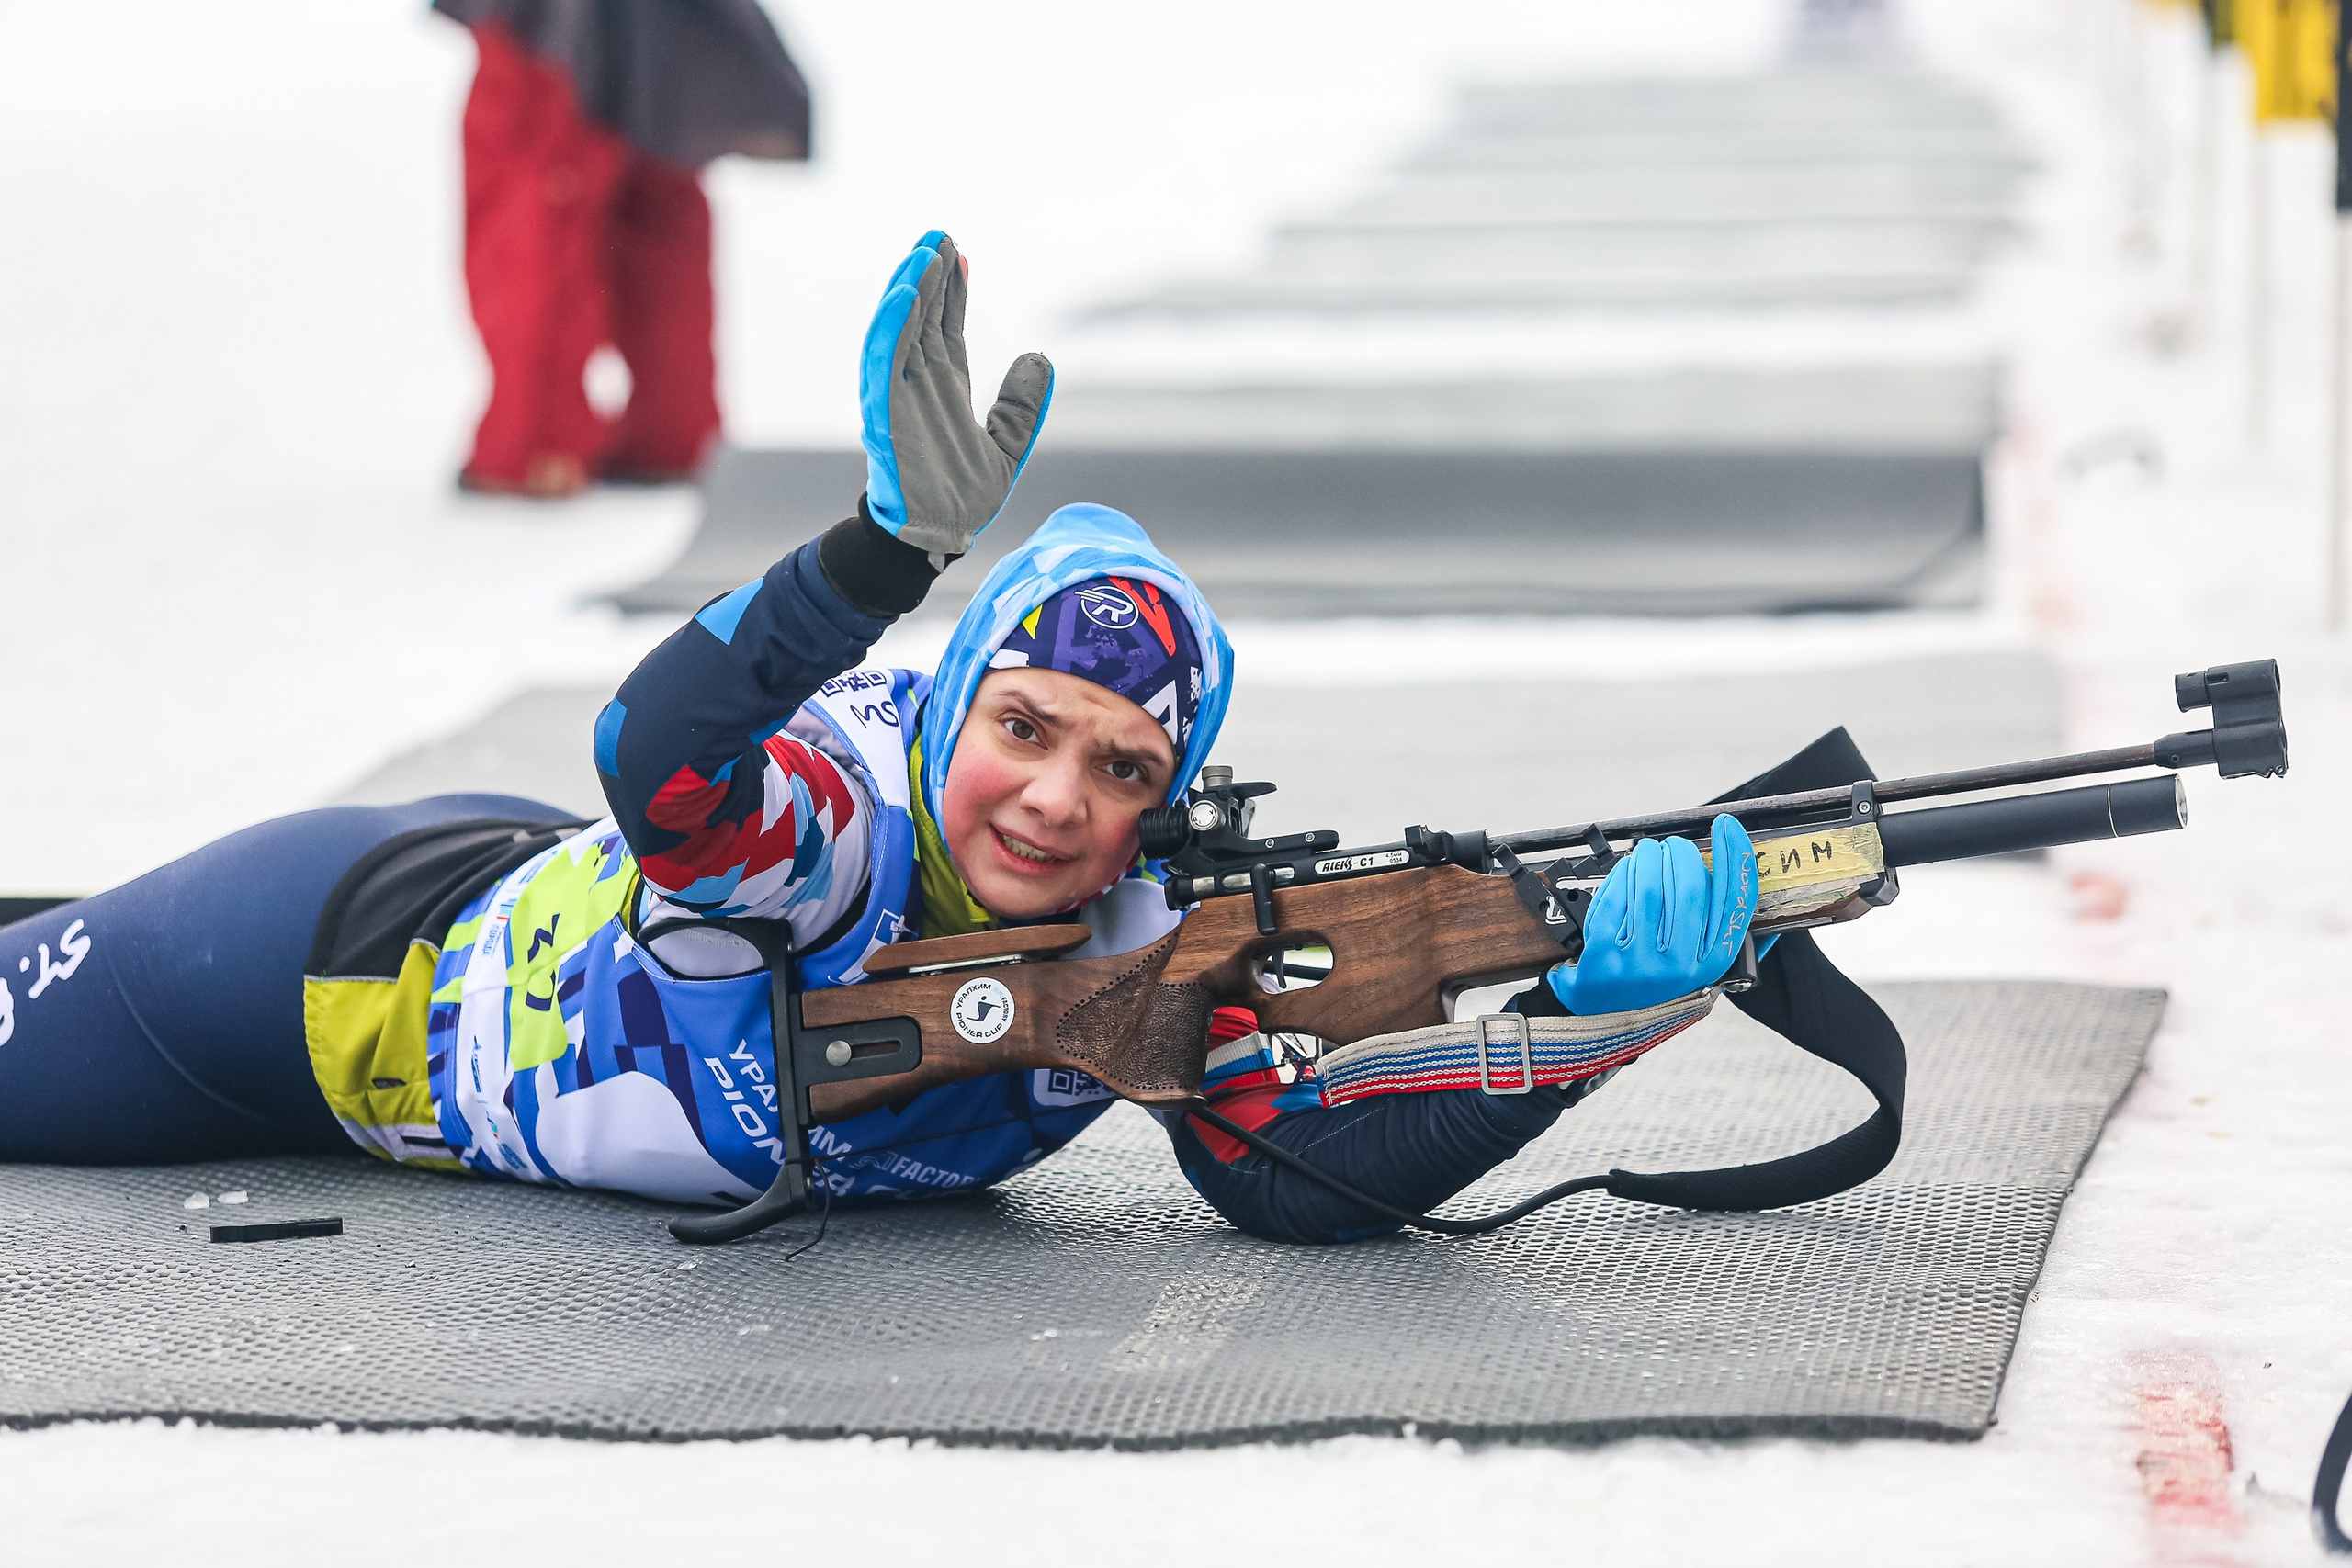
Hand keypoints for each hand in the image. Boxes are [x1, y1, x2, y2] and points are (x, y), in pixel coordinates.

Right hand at [859, 230, 1054, 560]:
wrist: (937, 540)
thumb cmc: (962, 498)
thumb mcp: (1008, 447)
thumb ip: (1021, 406)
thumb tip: (1041, 358)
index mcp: (944, 389)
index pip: (945, 327)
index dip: (952, 291)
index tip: (958, 253)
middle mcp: (918, 386)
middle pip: (921, 319)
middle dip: (928, 277)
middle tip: (939, 235)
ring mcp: (897, 398)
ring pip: (899, 333)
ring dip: (908, 292)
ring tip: (923, 254)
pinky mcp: (882, 416)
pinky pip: (883, 365)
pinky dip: (891, 330)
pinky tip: (902, 297)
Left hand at [1546, 813, 1759, 1014]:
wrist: (1606, 1012)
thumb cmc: (1658, 975)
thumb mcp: (1701, 961)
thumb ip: (1730, 928)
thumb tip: (1768, 884)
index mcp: (1713, 963)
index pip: (1735, 900)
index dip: (1735, 857)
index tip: (1727, 826)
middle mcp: (1681, 966)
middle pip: (1689, 886)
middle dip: (1681, 851)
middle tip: (1673, 845)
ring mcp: (1642, 965)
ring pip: (1650, 886)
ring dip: (1649, 856)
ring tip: (1648, 852)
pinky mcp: (1605, 958)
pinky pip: (1616, 898)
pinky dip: (1622, 873)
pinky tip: (1626, 869)